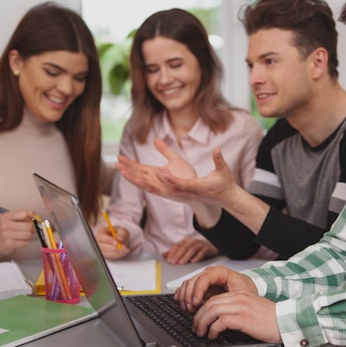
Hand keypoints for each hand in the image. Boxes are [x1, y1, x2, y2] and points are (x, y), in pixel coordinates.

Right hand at [0, 210, 36, 255]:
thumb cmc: (9, 228)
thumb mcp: (14, 218)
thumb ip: (26, 215)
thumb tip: (35, 216)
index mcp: (6, 216)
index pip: (24, 214)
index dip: (30, 217)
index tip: (30, 219)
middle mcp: (5, 225)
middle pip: (28, 226)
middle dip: (32, 228)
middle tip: (29, 229)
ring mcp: (6, 235)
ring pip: (28, 234)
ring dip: (29, 235)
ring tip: (24, 235)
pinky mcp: (10, 244)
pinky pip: (26, 242)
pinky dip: (26, 242)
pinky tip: (20, 240)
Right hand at [95, 225, 129, 257]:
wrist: (120, 238)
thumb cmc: (119, 233)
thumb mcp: (122, 230)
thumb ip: (121, 233)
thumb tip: (119, 238)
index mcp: (101, 231)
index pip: (102, 237)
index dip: (109, 240)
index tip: (117, 242)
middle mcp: (98, 240)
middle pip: (103, 246)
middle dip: (114, 248)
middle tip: (124, 247)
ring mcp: (100, 248)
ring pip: (107, 252)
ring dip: (117, 252)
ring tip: (126, 249)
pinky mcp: (104, 254)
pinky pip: (111, 256)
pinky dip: (118, 254)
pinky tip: (124, 251)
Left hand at [116, 137, 238, 206]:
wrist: (222, 198)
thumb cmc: (223, 184)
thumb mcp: (223, 171)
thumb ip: (219, 160)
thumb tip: (217, 148)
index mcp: (194, 188)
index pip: (179, 184)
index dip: (168, 178)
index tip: (157, 171)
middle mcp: (182, 193)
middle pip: (159, 187)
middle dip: (142, 179)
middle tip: (126, 170)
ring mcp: (176, 194)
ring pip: (152, 188)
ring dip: (136, 179)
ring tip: (122, 170)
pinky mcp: (172, 193)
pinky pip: (154, 187)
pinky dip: (142, 181)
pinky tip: (131, 175)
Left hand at [163, 237, 218, 264]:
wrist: (212, 246)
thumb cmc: (197, 248)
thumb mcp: (186, 249)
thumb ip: (175, 252)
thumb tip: (163, 255)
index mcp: (186, 241)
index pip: (178, 246)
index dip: (172, 252)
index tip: (168, 260)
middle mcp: (192, 242)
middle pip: (184, 247)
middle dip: (178, 255)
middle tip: (173, 262)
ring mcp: (200, 245)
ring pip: (192, 250)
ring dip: (186, 256)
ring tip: (181, 263)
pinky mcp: (207, 249)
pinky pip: (202, 253)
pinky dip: (197, 257)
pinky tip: (193, 262)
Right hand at [174, 265, 257, 311]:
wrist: (246, 292)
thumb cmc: (245, 292)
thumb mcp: (240, 294)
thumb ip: (228, 298)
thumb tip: (215, 307)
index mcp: (220, 272)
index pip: (204, 278)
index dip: (198, 290)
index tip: (196, 302)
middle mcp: (210, 273)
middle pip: (193, 280)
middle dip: (189, 295)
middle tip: (190, 309)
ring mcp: (204, 278)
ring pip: (188, 284)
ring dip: (184, 296)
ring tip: (187, 308)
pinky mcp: (201, 286)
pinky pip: (187, 287)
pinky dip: (182, 295)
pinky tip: (181, 303)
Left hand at [193, 291, 281, 342]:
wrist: (286, 321)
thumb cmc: (271, 319)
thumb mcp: (252, 308)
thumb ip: (237, 308)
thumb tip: (219, 319)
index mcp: (240, 294)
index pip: (214, 298)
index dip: (202, 310)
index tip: (198, 320)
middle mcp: (239, 298)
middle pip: (210, 304)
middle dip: (198, 317)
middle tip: (195, 328)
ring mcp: (241, 307)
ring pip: (212, 310)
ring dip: (202, 323)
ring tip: (200, 333)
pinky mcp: (244, 319)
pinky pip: (221, 322)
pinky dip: (213, 329)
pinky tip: (213, 335)